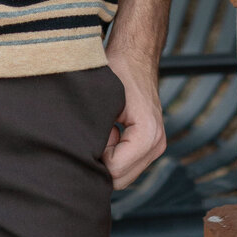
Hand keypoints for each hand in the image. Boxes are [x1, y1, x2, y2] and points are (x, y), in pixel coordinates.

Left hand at [102, 42, 166, 190]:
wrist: (135, 57)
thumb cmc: (116, 71)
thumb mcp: (100, 101)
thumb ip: (93, 132)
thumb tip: (79, 158)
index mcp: (148, 134)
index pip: (114, 171)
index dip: (95, 155)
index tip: (95, 130)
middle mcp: (157, 144)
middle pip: (119, 180)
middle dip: (101, 161)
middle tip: (98, 132)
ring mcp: (156, 147)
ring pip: (122, 176)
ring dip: (108, 158)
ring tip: (106, 130)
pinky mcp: (151, 146)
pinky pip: (126, 165)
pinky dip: (114, 154)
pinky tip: (112, 132)